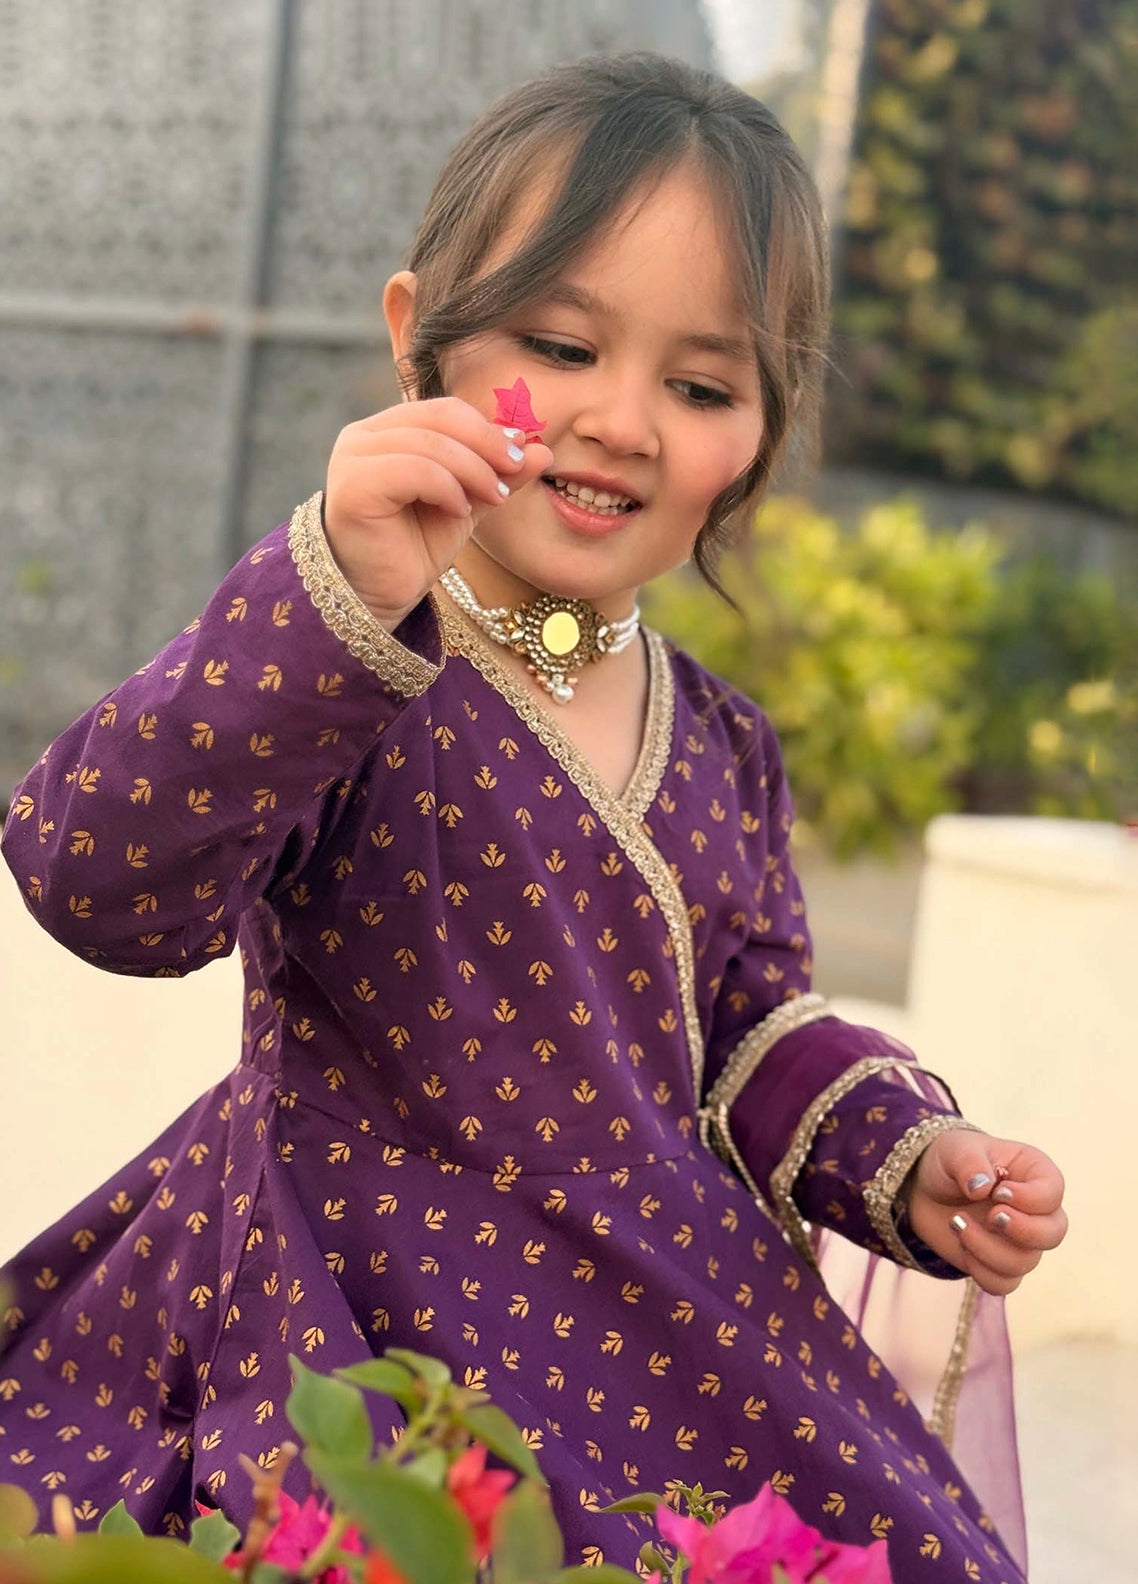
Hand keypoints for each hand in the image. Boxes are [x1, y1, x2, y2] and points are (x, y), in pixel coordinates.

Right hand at [324, 395, 554, 627]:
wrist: (380, 597)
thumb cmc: (414, 549)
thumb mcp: (467, 504)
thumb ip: (497, 475)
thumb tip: (542, 449)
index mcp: (387, 431)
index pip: (444, 410)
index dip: (487, 428)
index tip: (521, 455)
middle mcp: (363, 436)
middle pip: (438, 418)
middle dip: (487, 443)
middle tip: (516, 469)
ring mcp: (353, 458)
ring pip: (430, 443)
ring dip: (473, 470)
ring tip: (494, 498)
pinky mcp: (353, 486)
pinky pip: (413, 469)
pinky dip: (446, 487)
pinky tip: (460, 511)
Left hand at [904, 1130, 1067, 1295]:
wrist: (926, 1189)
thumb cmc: (950, 1161)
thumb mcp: (955, 1150)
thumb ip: (970, 1162)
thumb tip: (982, 1188)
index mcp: (1034, 1173)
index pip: (1053, 1192)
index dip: (1030, 1199)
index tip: (998, 1192)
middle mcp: (1036, 1210)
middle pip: (1053, 1233)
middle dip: (1022, 1230)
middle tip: (990, 1216)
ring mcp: (1021, 1241)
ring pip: (1025, 1262)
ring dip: (986, 1248)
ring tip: (957, 1222)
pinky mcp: (1000, 1264)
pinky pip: (1004, 1283)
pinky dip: (980, 1270)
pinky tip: (961, 1245)